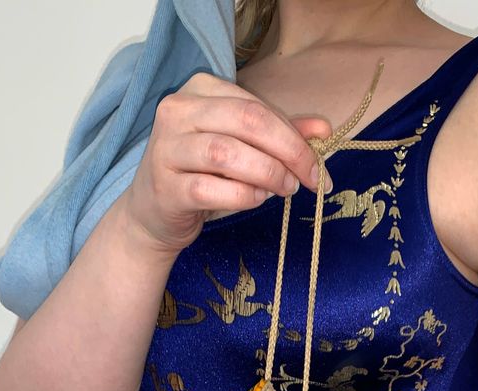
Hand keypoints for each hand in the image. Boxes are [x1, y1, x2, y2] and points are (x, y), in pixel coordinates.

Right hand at [121, 70, 333, 255]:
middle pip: (246, 122)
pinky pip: (212, 188)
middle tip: (309, 179)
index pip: (256, 107)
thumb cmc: (202, 174)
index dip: (294, 136)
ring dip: (267, 173)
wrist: (154, 212)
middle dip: (288, 152)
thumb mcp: (242, 147)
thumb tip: (323, 129)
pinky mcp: (166, 187)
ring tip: (284, 189)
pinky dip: (243, 196)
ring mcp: (168, 148)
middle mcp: (178, 111)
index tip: (317, 166)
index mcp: (200, 90)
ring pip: (228, 153)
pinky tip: (256, 200)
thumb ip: (278, 134)